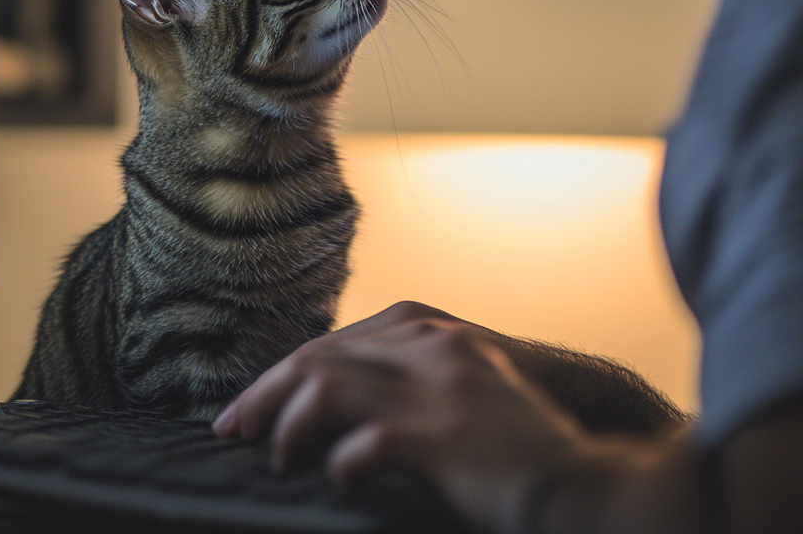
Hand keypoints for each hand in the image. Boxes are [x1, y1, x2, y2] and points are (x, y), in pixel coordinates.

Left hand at [214, 307, 594, 532]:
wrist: (579, 475)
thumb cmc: (516, 442)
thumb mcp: (462, 386)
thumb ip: (408, 376)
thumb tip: (334, 397)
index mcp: (429, 330)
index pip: (334, 340)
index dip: (284, 372)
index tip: (250, 405)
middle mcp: (428, 346)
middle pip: (321, 355)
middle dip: (267, 393)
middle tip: (231, 428)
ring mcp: (436, 387)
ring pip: (329, 388)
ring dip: (290, 425)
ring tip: (277, 458)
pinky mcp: (443, 436)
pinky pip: (367, 443)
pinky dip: (340, 463)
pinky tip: (334, 480)